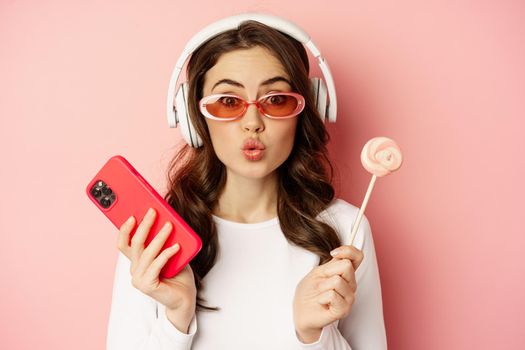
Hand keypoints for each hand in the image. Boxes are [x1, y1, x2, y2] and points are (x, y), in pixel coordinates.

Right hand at [118, 208, 196, 328]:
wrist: (185, 297)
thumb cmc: (178, 273)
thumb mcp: (171, 251)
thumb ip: (164, 240)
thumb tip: (166, 219)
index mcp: (136, 261)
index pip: (124, 243)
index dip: (125, 229)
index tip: (133, 214)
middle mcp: (134, 269)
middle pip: (134, 244)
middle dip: (144, 225)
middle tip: (153, 212)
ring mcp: (139, 278)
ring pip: (146, 252)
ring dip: (159, 237)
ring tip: (170, 225)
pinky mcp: (147, 286)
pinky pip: (156, 264)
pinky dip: (166, 253)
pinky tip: (177, 246)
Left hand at [293, 245, 363, 342]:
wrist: (301, 310)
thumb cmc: (309, 290)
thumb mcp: (318, 271)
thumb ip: (333, 263)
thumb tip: (340, 253)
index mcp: (346, 273)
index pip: (358, 256)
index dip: (348, 250)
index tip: (333, 254)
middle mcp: (351, 284)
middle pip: (346, 266)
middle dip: (327, 272)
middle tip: (321, 283)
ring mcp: (349, 298)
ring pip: (337, 281)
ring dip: (322, 286)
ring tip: (320, 294)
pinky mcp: (344, 310)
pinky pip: (332, 295)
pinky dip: (321, 297)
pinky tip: (321, 302)